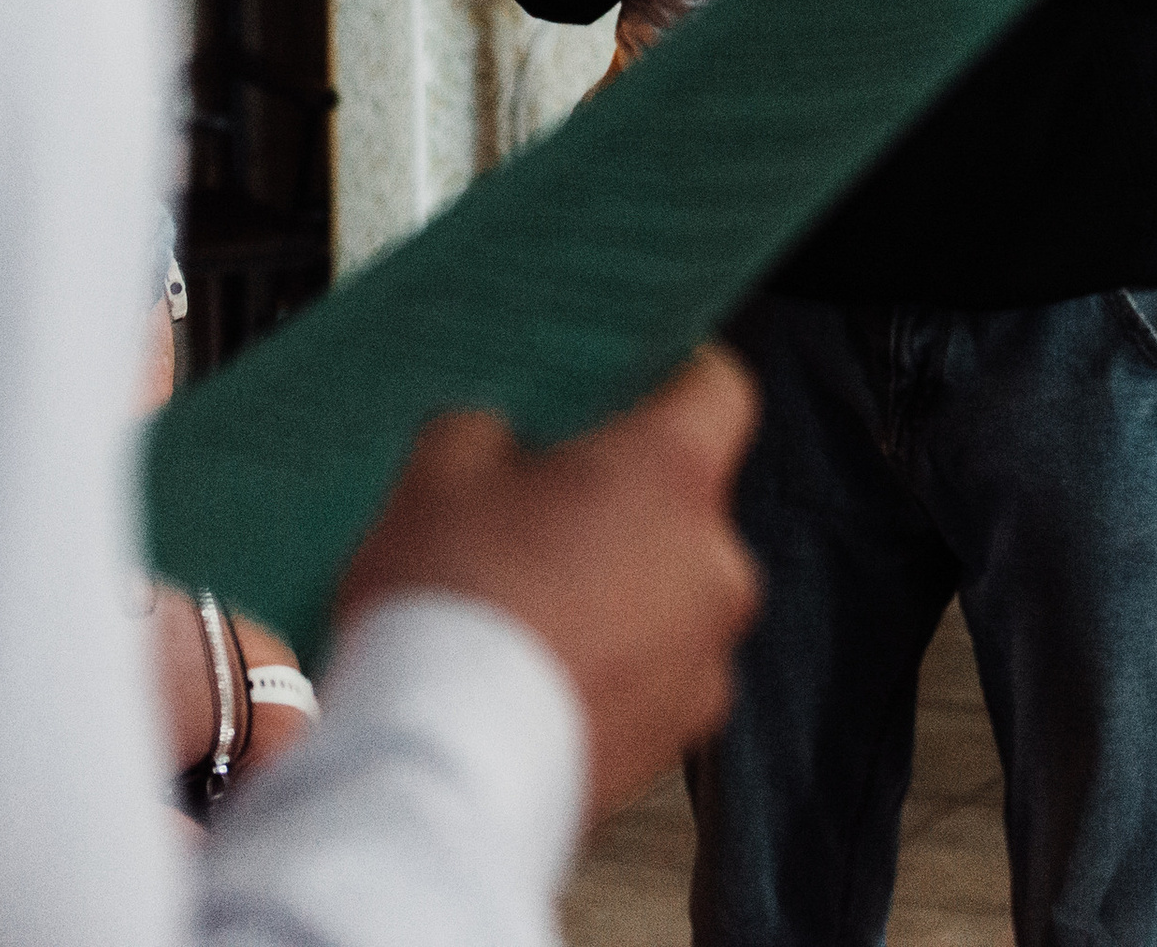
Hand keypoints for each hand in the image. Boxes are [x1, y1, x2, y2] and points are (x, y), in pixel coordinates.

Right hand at [337, 350, 761, 826]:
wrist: (437, 777)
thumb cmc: (447, 611)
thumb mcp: (439, 472)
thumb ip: (489, 428)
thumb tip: (501, 440)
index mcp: (674, 472)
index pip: (720, 389)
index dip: (676, 380)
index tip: (636, 387)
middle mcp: (717, 562)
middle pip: (686, 501)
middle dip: (623, 503)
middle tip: (539, 518)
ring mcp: (706, 657)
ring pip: (672, 592)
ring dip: (622, 591)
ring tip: (529, 611)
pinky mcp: (678, 736)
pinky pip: (656, 672)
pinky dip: (614, 667)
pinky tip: (538, 675)